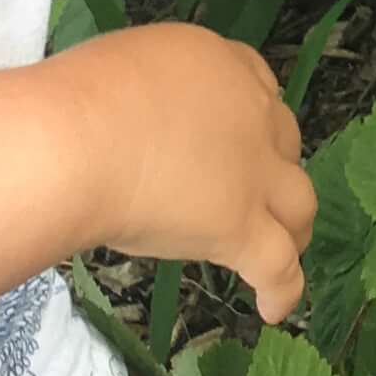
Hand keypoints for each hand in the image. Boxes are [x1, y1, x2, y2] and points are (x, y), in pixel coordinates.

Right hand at [51, 26, 317, 320]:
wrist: (76, 142)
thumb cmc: (78, 101)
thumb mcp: (126, 70)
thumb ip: (153, 96)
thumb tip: (139, 125)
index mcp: (220, 65)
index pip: (258, 87)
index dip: (254, 119)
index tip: (240, 139)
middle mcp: (251, 115)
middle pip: (285, 143)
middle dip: (275, 168)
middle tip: (255, 193)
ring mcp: (252, 174)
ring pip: (299, 203)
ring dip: (296, 226)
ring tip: (288, 248)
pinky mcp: (240, 226)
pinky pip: (277, 265)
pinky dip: (282, 289)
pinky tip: (272, 309)